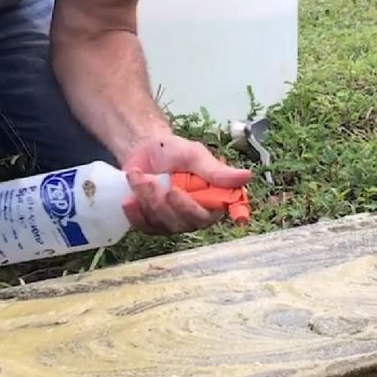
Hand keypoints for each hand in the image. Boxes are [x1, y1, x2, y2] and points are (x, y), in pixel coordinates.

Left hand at [120, 135, 252, 234]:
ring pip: (164, 222)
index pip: (226, 210)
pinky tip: (129, 200)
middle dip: (168, 202)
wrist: (142, 150)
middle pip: (188, 221)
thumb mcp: (194, 155)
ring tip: (138, 176)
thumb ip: (215, 171)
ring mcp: (174, 222)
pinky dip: (136, 213)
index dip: (236, 215)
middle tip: (154, 181)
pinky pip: (146, 226)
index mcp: (213, 197)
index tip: (240, 219)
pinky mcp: (153, 224)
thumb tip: (247, 176)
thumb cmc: (172, 151)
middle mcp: (197, 214)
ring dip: (148, 199)